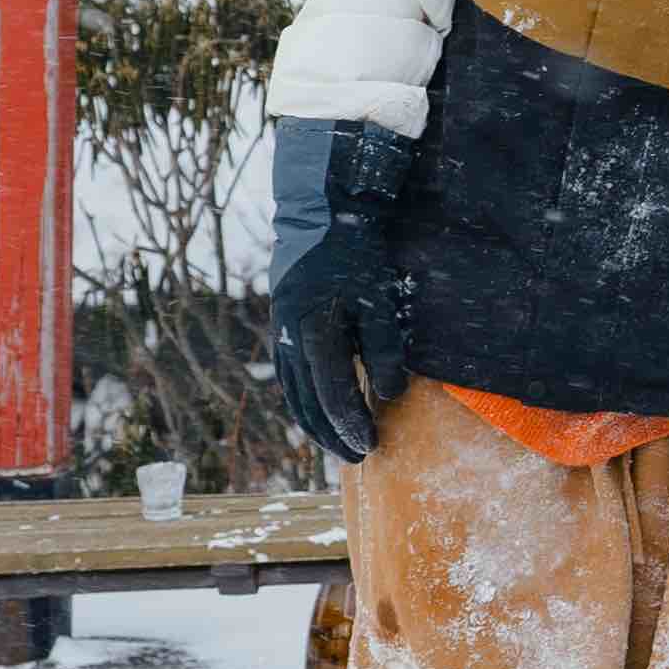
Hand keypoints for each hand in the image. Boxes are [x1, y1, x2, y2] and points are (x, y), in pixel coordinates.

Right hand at [265, 117, 418, 463]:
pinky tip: (318, 410)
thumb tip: (389, 395)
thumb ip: (384, 348)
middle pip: (306, 400)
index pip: (331, 391)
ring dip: (313, 421)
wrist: (322, 210)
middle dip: (330, 433)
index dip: (350, 423)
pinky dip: (303, 398)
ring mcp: (280, 330)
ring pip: (292, 390)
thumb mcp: (379, 298)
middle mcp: (289, 335)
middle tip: (356, 458)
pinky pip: (288, 373)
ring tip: (336, 444)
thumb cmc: (357, 253)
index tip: (370, 447)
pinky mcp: (280, 323)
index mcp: (313, 329)